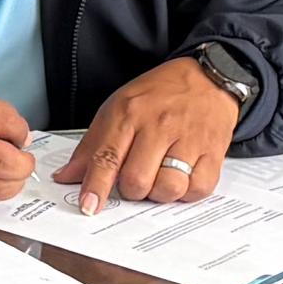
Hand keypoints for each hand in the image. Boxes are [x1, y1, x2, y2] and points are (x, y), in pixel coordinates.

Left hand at [55, 57, 242, 211]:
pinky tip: (183, 176)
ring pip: (168, 188)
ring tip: (160, 177)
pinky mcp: (213, 151)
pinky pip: (198, 189)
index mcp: (129, 113)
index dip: (96, 186)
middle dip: (131, 190)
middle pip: (137, 180)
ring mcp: (189, 139)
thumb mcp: (119, 107)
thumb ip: (93, 145)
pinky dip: (187, 191)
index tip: (89, 206)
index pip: (106, 157)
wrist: (208, 78)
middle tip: (136, 179)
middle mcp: (159, 125)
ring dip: (159, 193)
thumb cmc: (160, 94)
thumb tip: (68, 176)